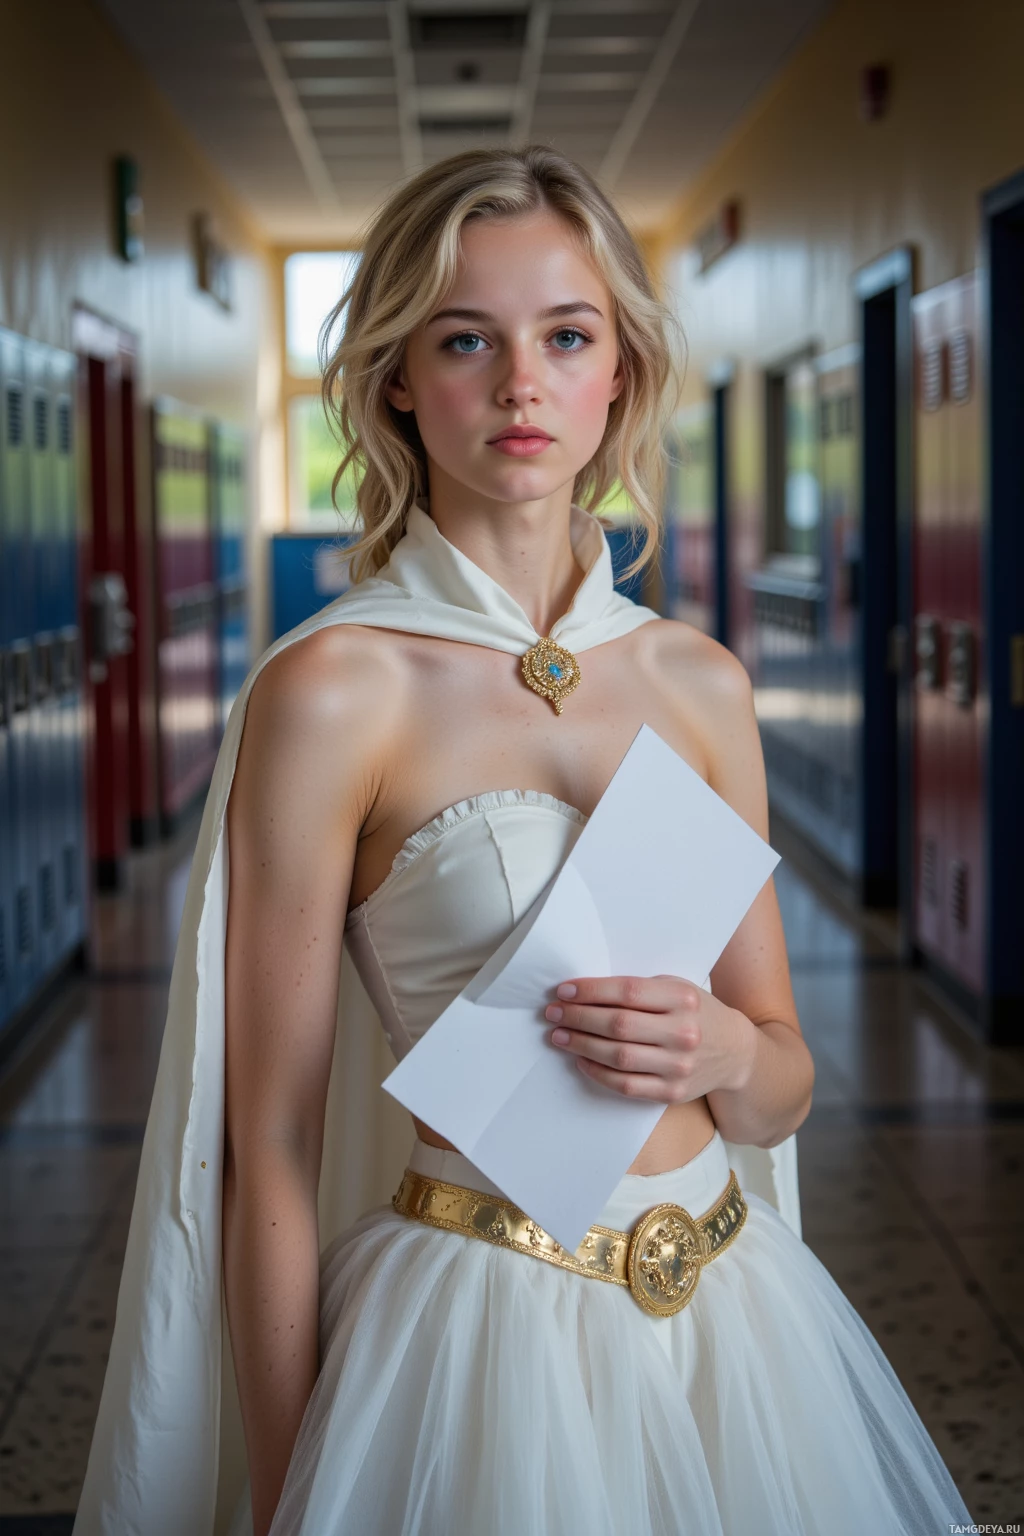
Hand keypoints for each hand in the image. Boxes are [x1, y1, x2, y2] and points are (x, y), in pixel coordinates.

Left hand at [544, 974, 756, 1102]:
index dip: (591, 991)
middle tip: (553, 1013)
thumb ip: (640, 990)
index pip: (628, 992)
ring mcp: (679, 1065)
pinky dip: (598, 1073)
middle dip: (578, 1018)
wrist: (734, 1052)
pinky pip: (626, 1085)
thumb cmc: (694, 1012)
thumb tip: (584, 992)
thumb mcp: (676, 989)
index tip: (564, 991)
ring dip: (581, 1045)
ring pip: (619, 1056)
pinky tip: (581, 1060)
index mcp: (683, 998)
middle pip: (618, 1025)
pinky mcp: (672, 1092)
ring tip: (559, 1036)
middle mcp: (683, 1032)